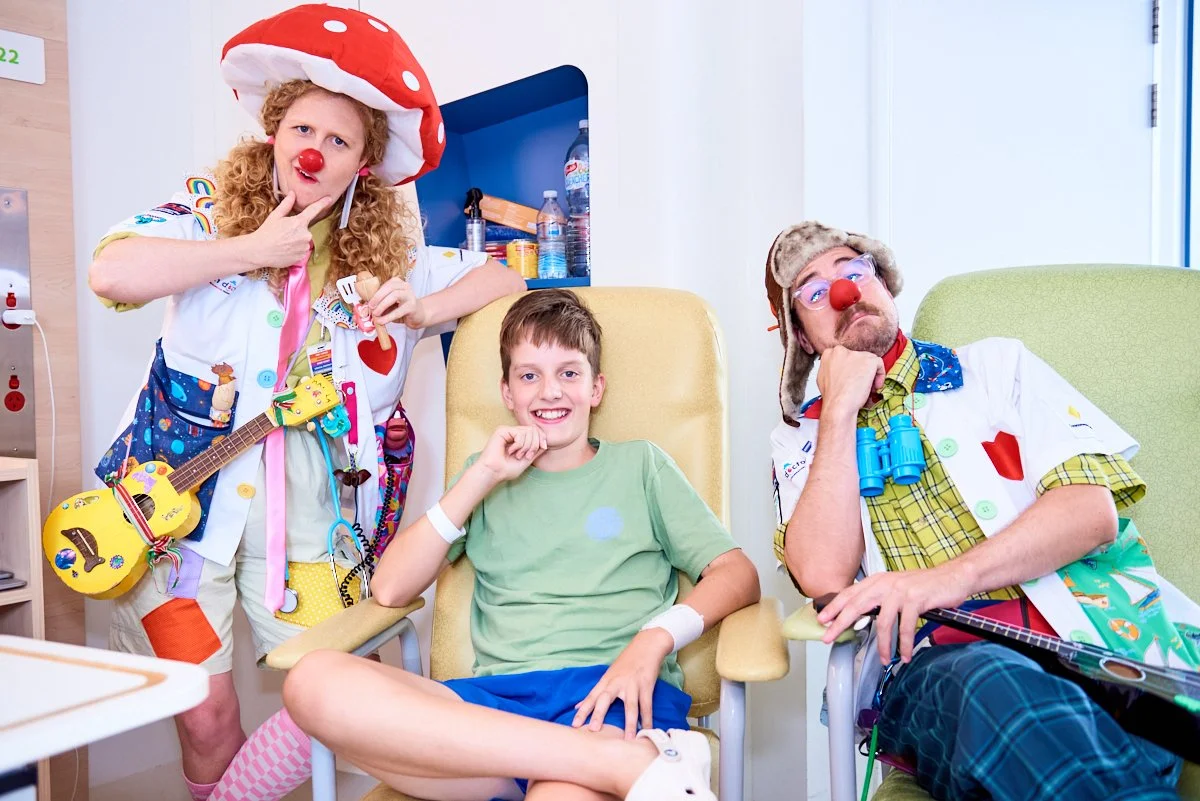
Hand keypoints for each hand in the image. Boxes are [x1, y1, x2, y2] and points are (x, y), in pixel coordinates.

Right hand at [248, 192, 331, 268]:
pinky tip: (285, 250)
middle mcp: (305, 235)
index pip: (314, 210)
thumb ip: (286, 205)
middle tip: (283, 233)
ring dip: (296, 241)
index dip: (322, 203)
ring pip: (304, 241)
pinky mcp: (302, 257)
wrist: (259, 251)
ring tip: (283, 242)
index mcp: (299, 222)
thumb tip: (293, 194)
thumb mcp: (275, 216)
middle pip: (305, 230)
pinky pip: (302, 251)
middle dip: (297, 230)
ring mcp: (304, 247)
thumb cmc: (266, 232)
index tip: (329, 199)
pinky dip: (295, 250)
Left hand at [368, 278, 427, 328]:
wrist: (419, 316)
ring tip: (376, 314)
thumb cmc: (402, 309)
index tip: (368, 303)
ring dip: (382, 305)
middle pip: (389, 288)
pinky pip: (399, 311)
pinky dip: (388, 317)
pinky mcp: (412, 307)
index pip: (385, 285)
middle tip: (371, 307)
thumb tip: (363, 310)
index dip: (375, 294)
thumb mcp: (388, 305)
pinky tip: (382, 321)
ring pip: (394, 296)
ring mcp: (410, 295)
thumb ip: (378, 305)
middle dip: (377, 297)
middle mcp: (405, 286)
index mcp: (397, 283)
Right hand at [474, 425, 546, 482]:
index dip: (542, 438)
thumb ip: (536, 450)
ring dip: (526, 446)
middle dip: (535, 444)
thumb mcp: (528, 459)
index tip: (542, 448)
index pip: (536, 431)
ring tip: (518, 455)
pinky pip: (519, 433)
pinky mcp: (502, 430)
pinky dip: (519, 445)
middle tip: (527, 456)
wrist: (494, 473)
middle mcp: (513, 433)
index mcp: (519, 438)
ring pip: (529, 431)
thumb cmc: (507, 469)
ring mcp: (508, 431)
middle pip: (534, 430)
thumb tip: (545, 441)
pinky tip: (511, 451)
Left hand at [571, 628, 672, 737]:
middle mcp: (616, 683)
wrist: (646, 645)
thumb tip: (578, 706)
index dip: (582, 711)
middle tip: (593, 730)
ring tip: (628, 740)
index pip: (591, 697)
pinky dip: (647, 719)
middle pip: (605, 699)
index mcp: (606, 681)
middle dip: (599, 714)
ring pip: (630, 706)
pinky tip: (647, 730)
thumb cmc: (626, 662)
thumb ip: (595, 692)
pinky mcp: (646, 685)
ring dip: (629, 724)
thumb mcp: (608, 675)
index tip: (574, 725)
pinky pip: (646, 705)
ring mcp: (632, 684)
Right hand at [815, 345, 885, 416]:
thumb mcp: (824, 378)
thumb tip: (841, 370)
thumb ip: (833, 369)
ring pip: (868, 361)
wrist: (838, 406)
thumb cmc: (832, 397)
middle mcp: (840, 351)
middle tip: (859, 385)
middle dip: (860, 371)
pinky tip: (873, 387)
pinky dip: (880, 375)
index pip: (845, 356)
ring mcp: (855, 354)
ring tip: (866, 388)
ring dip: (869, 374)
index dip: (850, 368)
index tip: (852, 378)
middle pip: (856, 358)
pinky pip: (879, 364)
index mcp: (829, 354)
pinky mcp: (868, 360)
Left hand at [817, 566, 971, 663]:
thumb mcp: (896, 588)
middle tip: (829, 637)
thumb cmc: (925, 586)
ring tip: (882, 658)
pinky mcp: (916, 599)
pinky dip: (904, 644)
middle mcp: (886, 584)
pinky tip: (904, 654)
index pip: (850, 593)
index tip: (822, 619)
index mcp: (878, 580)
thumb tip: (861, 615)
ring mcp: (900, 591)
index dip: (834, 607)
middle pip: (857, 605)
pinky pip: (905, 627)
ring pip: (882, 622)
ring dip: (881, 644)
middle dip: (841, 623)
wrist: (953, 576)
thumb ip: (879, 598)